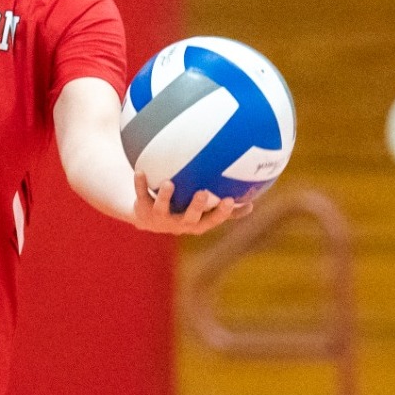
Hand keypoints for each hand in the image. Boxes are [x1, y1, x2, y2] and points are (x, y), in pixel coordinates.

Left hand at [131, 172, 252, 235]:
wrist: (147, 216)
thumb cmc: (184, 210)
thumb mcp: (205, 211)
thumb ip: (227, 209)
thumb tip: (254, 201)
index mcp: (197, 223)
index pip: (212, 220)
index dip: (221, 213)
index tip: (229, 200)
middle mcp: (179, 224)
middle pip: (190, 219)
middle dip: (196, 207)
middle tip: (203, 192)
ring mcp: (160, 217)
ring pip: (163, 208)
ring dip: (166, 197)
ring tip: (168, 183)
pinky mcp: (142, 209)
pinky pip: (141, 195)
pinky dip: (140, 184)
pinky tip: (140, 170)